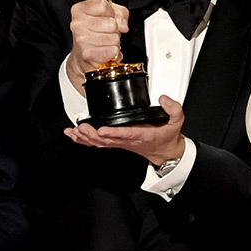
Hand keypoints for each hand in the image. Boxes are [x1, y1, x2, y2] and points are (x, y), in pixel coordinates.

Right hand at [65, 0, 129, 90]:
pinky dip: (113, 52)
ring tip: (104, 42)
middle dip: (114, 30)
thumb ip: (119, 13)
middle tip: (105, 33)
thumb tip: (123, 25)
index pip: (103, 5)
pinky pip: (113, 50)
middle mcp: (78, 24)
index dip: (111, 12)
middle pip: (111, 23)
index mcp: (79, 10)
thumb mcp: (107, 15)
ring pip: (114, 37)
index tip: (106, 17)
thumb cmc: (94, 34)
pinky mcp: (88, 53)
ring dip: (114, 42)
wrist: (82, 56)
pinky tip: (104, 51)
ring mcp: (82, 39)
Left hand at [66, 94, 186, 166]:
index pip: (125, 134)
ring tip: (74, 131)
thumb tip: (164, 99)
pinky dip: (84, 140)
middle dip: (92, 134)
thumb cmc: (167, 136)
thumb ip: (173, 109)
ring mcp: (120, 142)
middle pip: (106, 140)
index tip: (101, 129)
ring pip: (99, 143)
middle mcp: (128, 140)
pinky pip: (97, 143)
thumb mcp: (177, 121)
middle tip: (81, 127)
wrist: (165, 151)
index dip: (112, 132)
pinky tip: (74, 135)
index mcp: (141, 134)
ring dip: (85, 138)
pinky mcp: (116, 142)